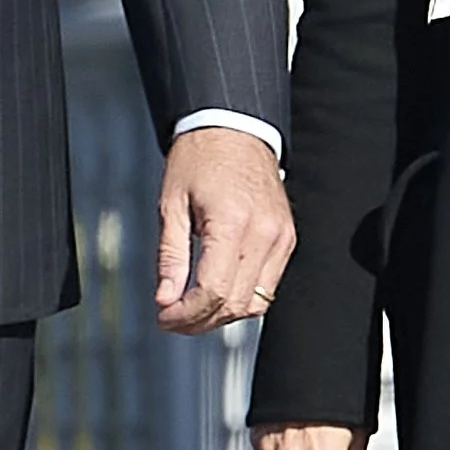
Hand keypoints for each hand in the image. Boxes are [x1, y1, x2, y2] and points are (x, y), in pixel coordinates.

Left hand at [155, 126, 293, 334]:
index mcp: (232, 222)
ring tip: (192, 311)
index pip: (213, 290)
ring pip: (254, 303)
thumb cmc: (198, 160)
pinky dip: (242, 299)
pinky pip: (267, 287)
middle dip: (199, 321)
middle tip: (171, 320)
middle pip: (234, 303)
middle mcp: (264, 233)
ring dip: (221, 316)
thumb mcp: (172, 204)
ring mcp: (281, 237)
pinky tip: (216, 294)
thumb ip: (170, 257)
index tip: (163, 318)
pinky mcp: (287, 238)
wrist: (235, 128)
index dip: (185, 314)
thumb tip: (165, 301)